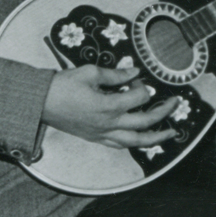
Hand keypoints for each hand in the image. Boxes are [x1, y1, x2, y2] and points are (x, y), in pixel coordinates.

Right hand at [42, 65, 182, 148]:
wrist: (40, 102)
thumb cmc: (63, 85)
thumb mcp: (90, 72)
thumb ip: (115, 74)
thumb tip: (134, 71)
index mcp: (109, 106)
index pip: (139, 97)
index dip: (143, 85)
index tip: (139, 78)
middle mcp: (109, 123)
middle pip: (145, 121)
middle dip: (163, 112)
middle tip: (175, 103)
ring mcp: (102, 134)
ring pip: (136, 141)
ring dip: (156, 138)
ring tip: (170, 134)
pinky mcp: (95, 138)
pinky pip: (120, 145)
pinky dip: (134, 143)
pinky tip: (143, 140)